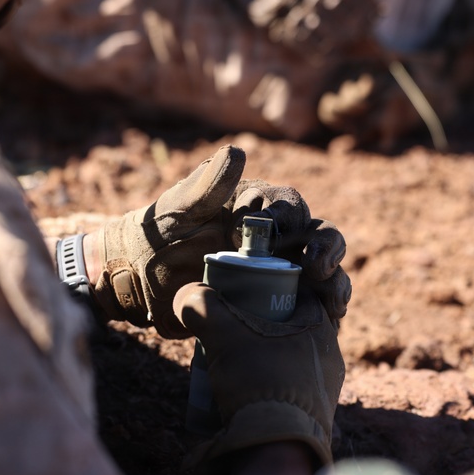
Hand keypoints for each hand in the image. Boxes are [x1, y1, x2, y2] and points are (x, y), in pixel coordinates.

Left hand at [88, 145, 350, 337]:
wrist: (138, 280)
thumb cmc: (157, 234)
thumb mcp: (179, 208)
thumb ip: (207, 183)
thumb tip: (237, 151)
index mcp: (258, 206)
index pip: (291, 204)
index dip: (294, 215)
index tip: (283, 231)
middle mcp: (275, 237)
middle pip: (319, 236)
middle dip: (327, 249)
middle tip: (317, 268)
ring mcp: (278, 271)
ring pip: (322, 273)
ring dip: (335, 284)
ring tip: (331, 303)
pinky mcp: (275, 303)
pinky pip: (308, 307)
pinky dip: (323, 314)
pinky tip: (328, 323)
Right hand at [173, 281, 344, 465]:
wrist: (276, 451)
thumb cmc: (258, 382)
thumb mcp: (222, 334)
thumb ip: (201, 306)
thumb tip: (187, 295)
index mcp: (321, 329)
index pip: (300, 294)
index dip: (269, 289)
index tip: (244, 294)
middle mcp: (331, 359)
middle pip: (292, 328)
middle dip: (261, 326)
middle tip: (231, 328)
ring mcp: (325, 392)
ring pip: (290, 361)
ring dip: (263, 358)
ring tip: (231, 362)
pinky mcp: (314, 419)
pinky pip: (289, 391)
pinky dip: (267, 387)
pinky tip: (242, 392)